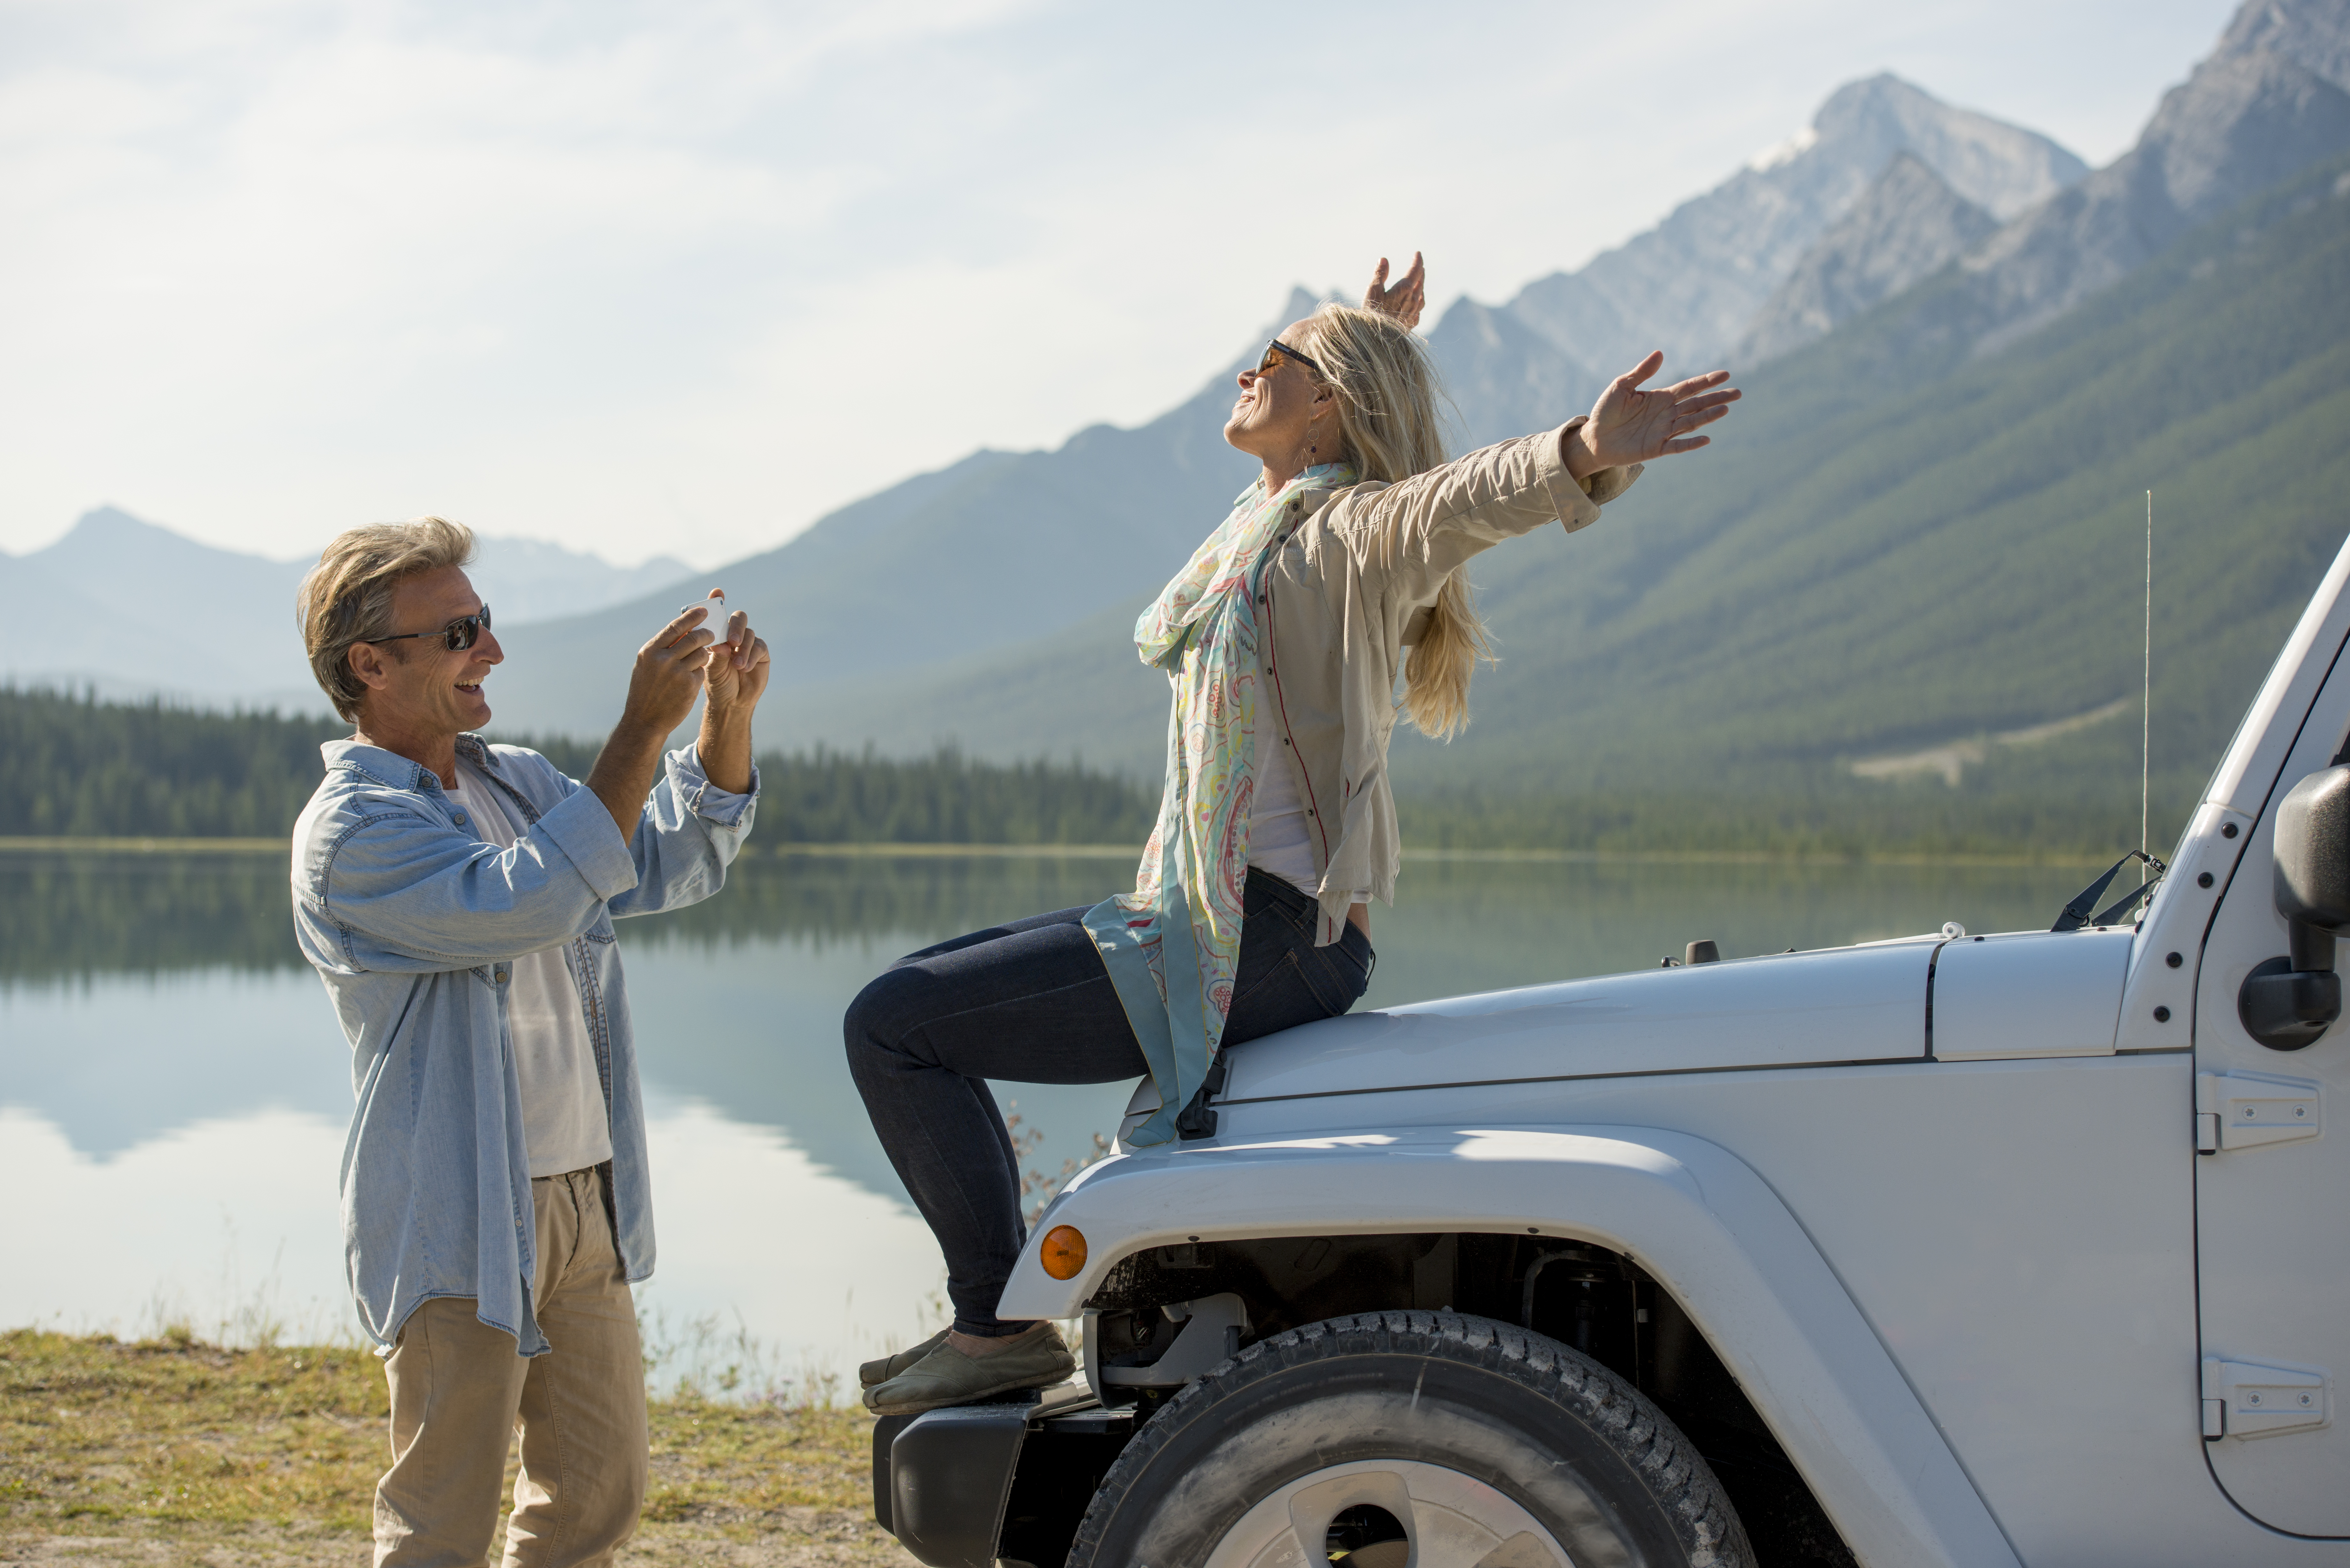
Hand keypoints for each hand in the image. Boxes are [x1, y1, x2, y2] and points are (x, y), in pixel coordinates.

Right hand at [619, 606, 718, 734]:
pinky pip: (701, 671)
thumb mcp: (646, 666)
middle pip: (694, 638)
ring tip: (699, 659)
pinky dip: (700, 672)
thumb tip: (682, 630)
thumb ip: (661, 649)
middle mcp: (663, 659)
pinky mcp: (689, 685)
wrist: (645, 720)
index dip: (692, 617)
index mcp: (650, 651)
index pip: (676, 627)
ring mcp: (676, 672)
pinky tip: (693, 678)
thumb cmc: (646, 691)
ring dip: (704, 654)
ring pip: (702, 653)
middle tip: (711, 634)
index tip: (704, 611)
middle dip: (706, 634)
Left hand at [703, 606, 771, 718]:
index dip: (717, 601)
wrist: (731, 702)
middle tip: (732, 641)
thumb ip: (717, 654)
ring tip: (737, 665)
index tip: (717, 593)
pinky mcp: (761, 653)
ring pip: (749, 633)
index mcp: (718, 635)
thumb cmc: (717, 684)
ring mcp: (749, 643)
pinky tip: (745, 667)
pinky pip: (759, 647)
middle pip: (738, 618)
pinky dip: (751, 656)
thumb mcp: (712, 669)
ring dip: (743, 648)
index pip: (718, 614)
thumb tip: (723, 644)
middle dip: (735, 627)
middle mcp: (734, 635)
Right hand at [1362, 252, 1426, 328]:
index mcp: (1405, 289)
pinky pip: (1418, 310)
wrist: (1376, 341)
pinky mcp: (1410, 324)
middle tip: (1420, 266)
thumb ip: (1379, 274)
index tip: (1418, 254)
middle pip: (1420, 282)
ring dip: (1421, 287)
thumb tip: (1384, 259)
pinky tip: (1415, 303)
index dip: (1418, 261)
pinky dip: (1418, 302)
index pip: (1416, 271)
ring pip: (1421, 296)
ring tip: (1419, 282)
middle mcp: (1413, 300)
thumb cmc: (1372, 314)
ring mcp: (1413, 313)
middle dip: (1420, 272)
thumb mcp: (1372, 291)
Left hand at [1569, 352, 1740, 477]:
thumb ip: (1641, 372)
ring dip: (1708, 416)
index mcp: (1661, 397)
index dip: (1706, 381)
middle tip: (1738, 392)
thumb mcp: (1621, 387)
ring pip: (1691, 422)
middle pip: (1697, 404)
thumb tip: (1660, 353)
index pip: (1689, 388)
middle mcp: (1667, 414)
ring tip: (1726, 408)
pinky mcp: (1656, 448)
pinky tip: (1706, 438)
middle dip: (1717, 398)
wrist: (1593, 438)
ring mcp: (1663, 431)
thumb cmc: (1606, 411)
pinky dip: (1691, 443)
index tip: (1725, 375)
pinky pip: (1677, 446)